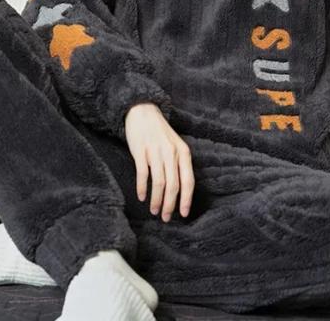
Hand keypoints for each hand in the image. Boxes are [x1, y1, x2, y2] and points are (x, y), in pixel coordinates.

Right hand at [124, 102, 194, 221]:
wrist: (143, 112)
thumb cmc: (160, 132)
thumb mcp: (176, 145)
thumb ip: (179, 163)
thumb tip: (180, 190)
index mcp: (183, 152)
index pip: (188, 181)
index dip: (187, 199)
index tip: (184, 214)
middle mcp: (171, 153)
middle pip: (173, 186)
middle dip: (170, 205)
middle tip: (166, 218)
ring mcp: (156, 152)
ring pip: (159, 183)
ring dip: (157, 200)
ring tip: (154, 211)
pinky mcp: (141, 151)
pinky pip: (143, 175)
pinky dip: (142, 188)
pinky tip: (142, 197)